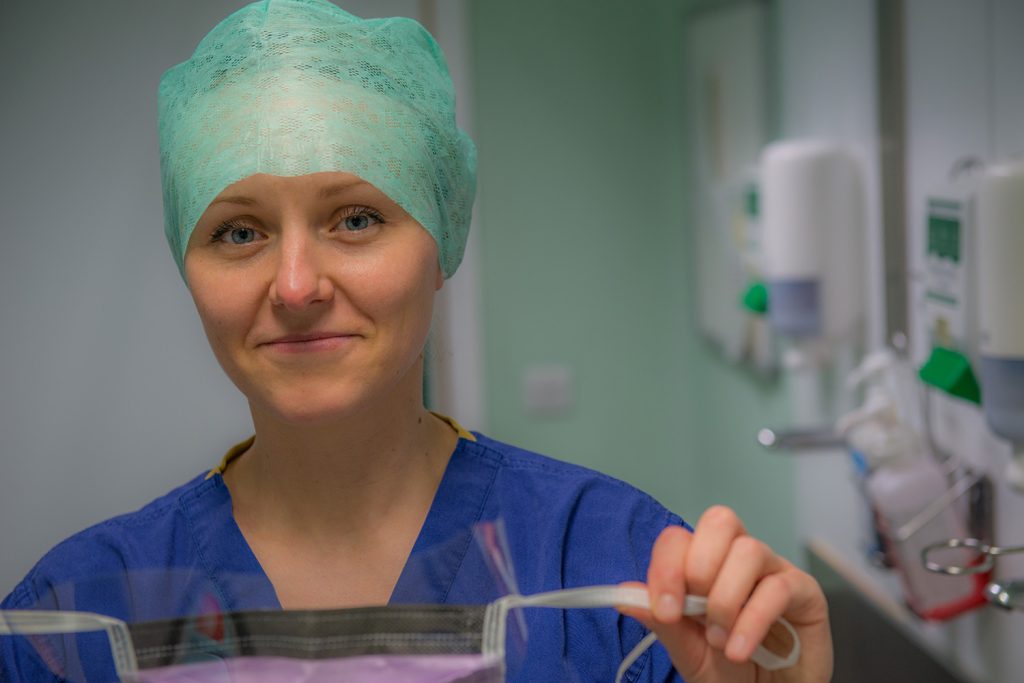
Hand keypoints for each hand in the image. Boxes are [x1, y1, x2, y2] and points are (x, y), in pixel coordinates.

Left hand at [618, 506, 831, 681]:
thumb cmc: (731, 673)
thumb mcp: (688, 651)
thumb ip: (661, 622)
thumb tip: (624, 595)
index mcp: (705, 565)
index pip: (679, 538)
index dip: (667, 567)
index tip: (664, 609)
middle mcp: (738, 559)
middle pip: (719, 521)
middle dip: (699, 567)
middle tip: (694, 614)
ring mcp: (773, 570)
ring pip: (749, 549)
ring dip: (726, 599)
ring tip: (720, 640)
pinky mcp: (805, 592)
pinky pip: (779, 587)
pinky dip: (752, 620)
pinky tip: (739, 650)